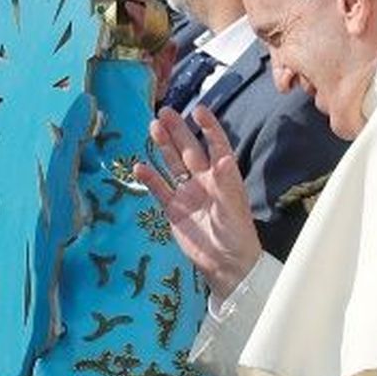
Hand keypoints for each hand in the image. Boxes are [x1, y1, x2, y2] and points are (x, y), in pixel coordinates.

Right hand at [133, 106, 260, 296]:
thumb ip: (227, 184)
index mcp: (223, 177)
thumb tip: (225, 158)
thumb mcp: (233, 209)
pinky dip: (150, 178)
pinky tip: (139, 166)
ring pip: (172, 165)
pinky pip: (160, 190)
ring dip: (163, 147)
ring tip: (152, 128)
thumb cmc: (237, 236)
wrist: (225, 266)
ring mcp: (187, 194)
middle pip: (188, 150)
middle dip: (177, 131)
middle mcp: (204, 181)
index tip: (198, 110)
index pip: (216, 146)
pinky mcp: (173, 210)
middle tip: (164, 112)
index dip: (208, 128)